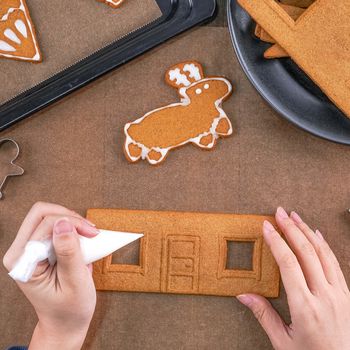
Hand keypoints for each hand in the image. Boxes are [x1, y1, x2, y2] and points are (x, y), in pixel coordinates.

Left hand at [3, 202, 99, 349]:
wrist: (65, 322)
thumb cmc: (69, 309)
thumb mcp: (74, 282)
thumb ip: (69, 253)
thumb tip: (64, 224)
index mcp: (23, 262)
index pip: (44, 224)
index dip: (72, 223)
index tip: (92, 233)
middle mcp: (21, 252)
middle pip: (41, 213)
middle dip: (69, 217)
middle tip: (89, 230)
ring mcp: (29, 249)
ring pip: (48, 216)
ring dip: (71, 222)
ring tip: (88, 236)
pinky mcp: (39, 248)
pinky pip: (53, 226)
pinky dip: (71, 228)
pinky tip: (82, 240)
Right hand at [237, 207, 349, 349]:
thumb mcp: (283, 342)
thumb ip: (263, 315)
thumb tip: (243, 295)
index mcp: (305, 307)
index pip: (288, 263)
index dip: (276, 241)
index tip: (266, 226)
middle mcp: (324, 296)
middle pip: (306, 252)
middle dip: (291, 228)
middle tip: (280, 212)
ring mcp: (339, 294)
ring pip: (323, 253)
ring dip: (308, 231)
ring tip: (296, 216)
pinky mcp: (347, 295)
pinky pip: (335, 263)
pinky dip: (324, 245)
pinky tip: (317, 234)